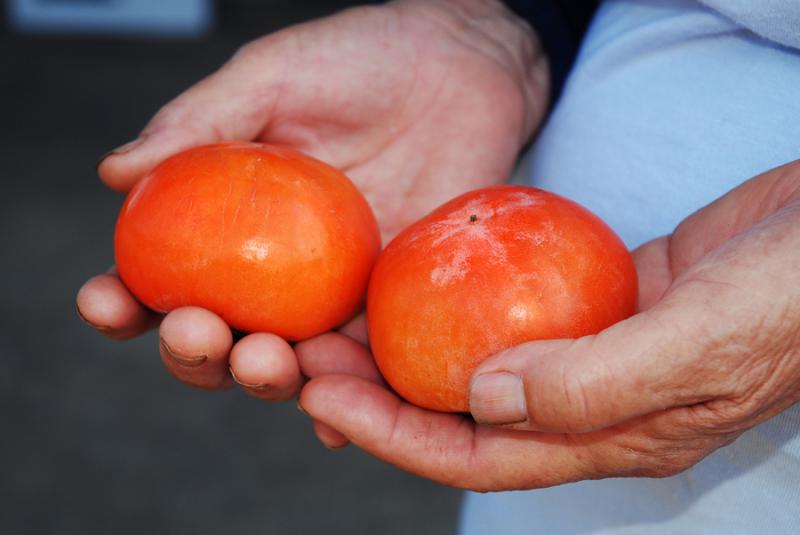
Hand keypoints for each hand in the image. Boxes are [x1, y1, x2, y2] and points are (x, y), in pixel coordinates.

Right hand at [77, 0, 546, 397]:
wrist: (461, 66)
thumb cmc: (361, 60)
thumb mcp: (274, 76)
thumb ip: (200, 122)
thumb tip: (115, 173)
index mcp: (230, 221)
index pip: (164, 274)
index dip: (125, 300)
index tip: (104, 302)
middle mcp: (276, 269)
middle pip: (220, 336)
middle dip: (195, 353)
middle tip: (202, 332)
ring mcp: (335, 291)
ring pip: (289, 361)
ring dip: (266, 378)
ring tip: (269, 361)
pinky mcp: (393, 302)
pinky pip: (370, 362)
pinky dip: (352, 396)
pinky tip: (338, 419)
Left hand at [297, 160, 799, 489]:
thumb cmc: (793, 298)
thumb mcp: (701, 342)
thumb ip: (595, 382)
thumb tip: (484, 400)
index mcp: (613, 438)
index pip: (480, 456)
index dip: (396, 435)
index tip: (327, 403)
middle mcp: (594, 404)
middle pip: (466, 415)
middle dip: (384, 397)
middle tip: (312, 361)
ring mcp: (597, 351)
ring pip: (485, 363)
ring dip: (416, 349)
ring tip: (348, 325)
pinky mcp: (603, 300)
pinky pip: (519, 308)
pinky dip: (466, 301)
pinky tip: (427, 278)